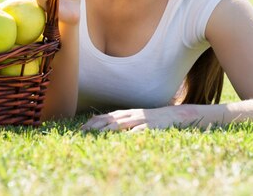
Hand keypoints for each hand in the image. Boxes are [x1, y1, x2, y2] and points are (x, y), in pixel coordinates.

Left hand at [81, 106, 196, 131]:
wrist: (171, 115)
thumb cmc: (148, 118)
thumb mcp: (130, 116)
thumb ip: (115, 118)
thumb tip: (94, 119)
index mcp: (125, 113)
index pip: (106, 117)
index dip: (93, 123)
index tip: (81, 129)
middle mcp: (130, 115)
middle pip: (110, 120)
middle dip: (97, 126)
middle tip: (84, 132)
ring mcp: (140, 120)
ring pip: (122, 123)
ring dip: (109, 129)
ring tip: (98, 134)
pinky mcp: (149, 126)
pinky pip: (138, 130)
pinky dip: (129, 134)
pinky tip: (122, 138)